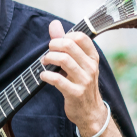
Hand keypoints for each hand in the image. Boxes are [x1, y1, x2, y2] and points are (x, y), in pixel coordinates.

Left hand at [40, 20, 106, 136]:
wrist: (91, 112)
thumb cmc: (81, 84)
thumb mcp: (78, 63)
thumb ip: (65, 43)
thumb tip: (54, 24)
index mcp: (92, 58)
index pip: (81, 37)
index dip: (65, 36)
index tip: (57, 44)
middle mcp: (90, 67)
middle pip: (69, 46)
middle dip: (53, 46)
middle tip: (47, 52)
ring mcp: (84, 81)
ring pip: (63, 60)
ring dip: (48, 59)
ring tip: (44, 62)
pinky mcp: (75, 93)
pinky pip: (57, 80)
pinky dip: (46, 75)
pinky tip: (43, 75)